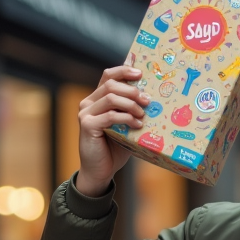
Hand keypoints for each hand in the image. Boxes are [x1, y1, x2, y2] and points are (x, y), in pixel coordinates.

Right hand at [77, 65, 148, 196]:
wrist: (101, 170)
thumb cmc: (115, 147)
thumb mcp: (127, 125)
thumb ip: (133, 110)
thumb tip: (153, 97)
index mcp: (98, 99)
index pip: (109, 76)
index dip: (124, 70)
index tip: (140, 73)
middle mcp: (89, 102)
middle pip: (110, 84)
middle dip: (132, 89)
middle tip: (148, 100)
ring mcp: (86, 113)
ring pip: (111, 98)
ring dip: (131, 104)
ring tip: (143, 114)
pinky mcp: (87, 125)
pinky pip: (110, 116)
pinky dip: (126, 118)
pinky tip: (137, 125)